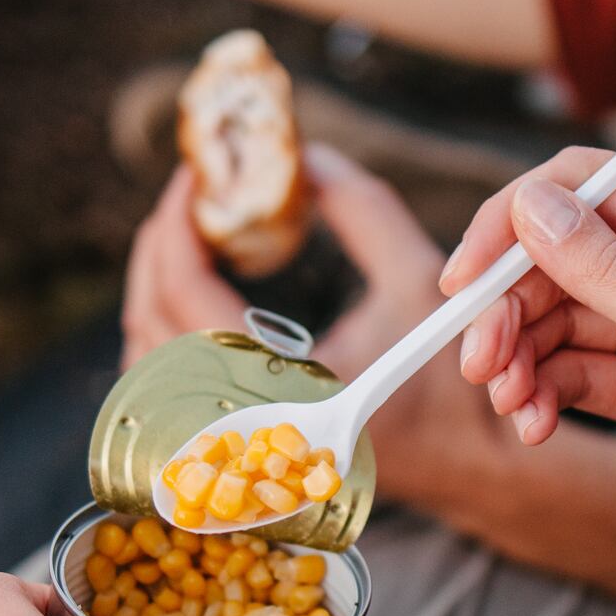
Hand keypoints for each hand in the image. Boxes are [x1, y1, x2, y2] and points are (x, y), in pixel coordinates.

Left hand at [122, 146, 512, 504]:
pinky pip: (168, 392)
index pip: (187, 297)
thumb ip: (360, 209)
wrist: (468, 459)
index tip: (193, 179)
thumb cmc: (451, 377)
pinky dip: (164, 335)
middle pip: (150, 326)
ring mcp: (236, 444)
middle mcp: (248, 423)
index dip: (177, 227)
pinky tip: (190, 295)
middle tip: (184, 200)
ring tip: (184, 239)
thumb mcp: (416, 274)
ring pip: (147, 364)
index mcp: (287, 384)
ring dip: (152, 292)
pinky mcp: (239, 448)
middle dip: (155, 251)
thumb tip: (305, 156)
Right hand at [443, 150, 615, 603]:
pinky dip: (542, 395)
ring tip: (510, 406)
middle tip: (476, 364)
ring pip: (558, 320)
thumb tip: (531, 205)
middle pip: (558, 259)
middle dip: (507, 306)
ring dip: (518, 358)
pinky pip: (574, 374)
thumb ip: (611, 275)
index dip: (513, 224)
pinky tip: (535, 429)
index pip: (583, 189)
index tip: (465, 281)